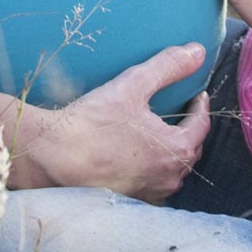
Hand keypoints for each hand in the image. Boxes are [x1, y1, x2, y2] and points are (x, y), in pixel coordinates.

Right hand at [13, 44, 210, 201]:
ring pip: (173, 170)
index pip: (201, 125)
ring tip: (162, 135)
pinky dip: (153, 169)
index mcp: (177, 149)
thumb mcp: (133, 86)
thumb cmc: (92, 123)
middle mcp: (170, 177)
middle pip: (191, 149)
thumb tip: (197, 51)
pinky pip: (153, 184)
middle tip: (182, 113)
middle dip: (189, 130)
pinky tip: (140, 159)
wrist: (50, 157)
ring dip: (172, 153)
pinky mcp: (132, 200)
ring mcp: (152, 193)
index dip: (200, 107)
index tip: (197, 96)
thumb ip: (168, 67)